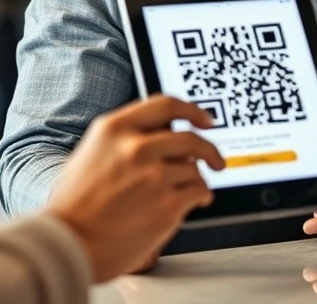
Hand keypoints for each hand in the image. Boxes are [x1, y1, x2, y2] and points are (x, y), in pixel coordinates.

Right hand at [45, 95, 224, 282]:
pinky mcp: (167, 205)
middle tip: (215, 159)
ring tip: (180, 193)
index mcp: (115, 130)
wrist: (64, 247)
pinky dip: (199, 197)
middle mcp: (136, 148)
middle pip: (191, 138)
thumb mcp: (91, 154)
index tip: (206, 119)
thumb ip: (128, 139)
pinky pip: (199, 191)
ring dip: (193, 180)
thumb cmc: (73, 206)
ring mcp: (154, 176)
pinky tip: (191, 202)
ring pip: (195, 169)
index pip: (167, 105)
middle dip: (208, 150)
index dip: (193, 110)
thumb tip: (168, 135)